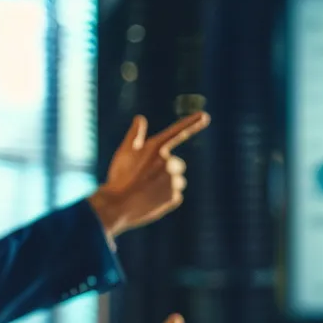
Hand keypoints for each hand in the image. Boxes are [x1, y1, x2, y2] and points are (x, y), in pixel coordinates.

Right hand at [88, 111, 210, 236]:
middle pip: (177, 164)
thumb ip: (134, 135)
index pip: (177, 132)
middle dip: (167, 170)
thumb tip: (140, 118)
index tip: (205, 116)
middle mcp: (169, 162)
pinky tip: (151, 199)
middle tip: (148, 178)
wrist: (117, 206)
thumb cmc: (119, 177)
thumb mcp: (123, 153)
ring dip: (166, 184)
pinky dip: (165, 198)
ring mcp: (173, 180)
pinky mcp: (174, 197)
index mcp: (156, 148)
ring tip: (148, 189)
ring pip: (176, 181)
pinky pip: (174, 195)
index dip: (192, 123)